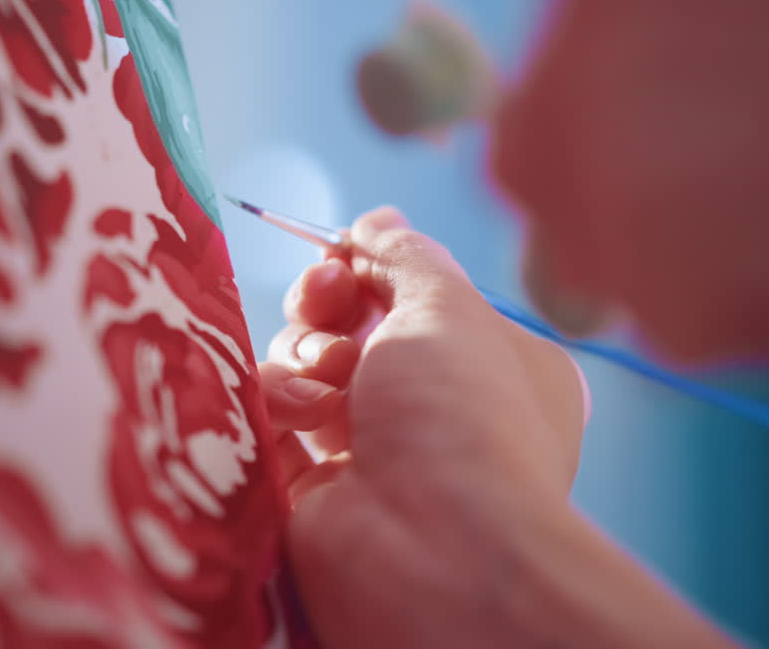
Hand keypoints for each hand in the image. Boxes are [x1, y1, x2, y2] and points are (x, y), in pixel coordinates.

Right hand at [259, 208, 727, 647]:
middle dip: (328, 302)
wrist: (429, 549)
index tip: (347, 254)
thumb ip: (404, 256)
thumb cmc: (463, 416)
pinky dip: (283, 403)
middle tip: (327, 299)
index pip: (416, 297)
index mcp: (493, 365)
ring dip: (308, 355)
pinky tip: (307, 420)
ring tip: (333, 383)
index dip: (373, 268)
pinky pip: (275, 413)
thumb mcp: (447, 308)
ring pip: (304, 362)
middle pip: (351, 323)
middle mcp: (434, 408)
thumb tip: (378, 220)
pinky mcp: (310, 484)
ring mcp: (372, 449)